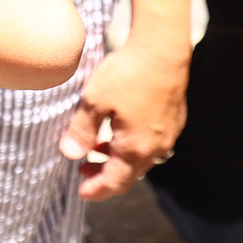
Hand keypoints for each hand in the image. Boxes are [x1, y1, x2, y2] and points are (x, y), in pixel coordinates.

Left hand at [58, 37, 189, 199]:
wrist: (162, 50)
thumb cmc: (127, 74)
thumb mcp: (95, 101)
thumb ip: (82, 130)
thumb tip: (69, 153)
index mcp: (135, 148)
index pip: (116, 182)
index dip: (97, 190)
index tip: (82, 192)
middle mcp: (156, 147)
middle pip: (129, 173)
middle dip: (105, 175)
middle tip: (83, 171)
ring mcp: (168, 134)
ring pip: (141, 157)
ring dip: (117, 158)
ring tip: (95, 149)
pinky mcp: (173, 119)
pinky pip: (150, 142)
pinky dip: (131, 144)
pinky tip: (118, 129)